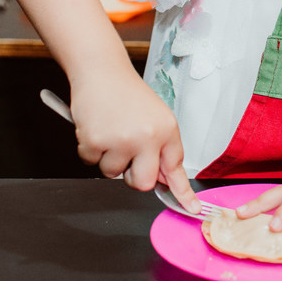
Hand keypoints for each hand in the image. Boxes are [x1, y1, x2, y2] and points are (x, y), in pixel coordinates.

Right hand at [70, 71, 200, 213]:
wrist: (101, 70)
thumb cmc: (126, 93)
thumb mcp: (155, 117)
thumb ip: (161, 148)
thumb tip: (165, 180)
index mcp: (166, 130)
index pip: (176, 168)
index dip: (183, 193)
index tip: (192, 209)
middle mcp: (147, 137)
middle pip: (143, 183)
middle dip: (132, 176)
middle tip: (126, 154)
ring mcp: (121, 140)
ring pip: (113, 174)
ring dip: (107, 159)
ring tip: (110, 131)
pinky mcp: (96, 141)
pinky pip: (91, 162)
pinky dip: (90, 149)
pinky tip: (96, 127)